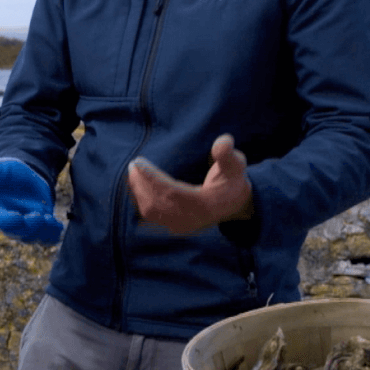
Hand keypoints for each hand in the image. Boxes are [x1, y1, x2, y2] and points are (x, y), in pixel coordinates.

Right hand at [0, 159, 63, 243]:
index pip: (2, 222)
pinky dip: (54, 235)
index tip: (18, 216)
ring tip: (51, 219)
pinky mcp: (40, 227)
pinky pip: (48, 239)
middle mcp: (10, 225)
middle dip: (31, 227)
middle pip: (20, 234)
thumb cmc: (6, 173)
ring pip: (35, 238)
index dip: (10, 222)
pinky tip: (58, 224)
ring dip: (44, 232)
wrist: (23, 176)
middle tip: (38, 215)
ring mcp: (26, 228)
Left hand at [127, 134, 253, 233]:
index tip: (138, 162)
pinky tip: (136, 184)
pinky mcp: (174, 227)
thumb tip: (224, 141)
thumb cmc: (232, 180)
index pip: (172, 191)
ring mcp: (182, 226)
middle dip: (142, 182)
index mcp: (205, 205)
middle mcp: (192, 219)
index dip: (153, 177)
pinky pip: (151, 216)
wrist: (234, 205)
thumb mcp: (236, 165)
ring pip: (151, 210)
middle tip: (133, 165)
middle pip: (158, 202)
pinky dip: (141, 200)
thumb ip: (228, 153)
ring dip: (139, 191)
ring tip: (133, 172)